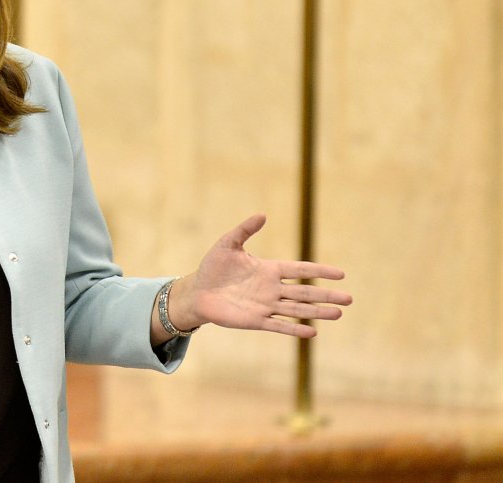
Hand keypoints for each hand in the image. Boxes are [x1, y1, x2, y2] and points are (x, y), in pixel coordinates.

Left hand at [170, 214, 352, 337]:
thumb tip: (262, 215)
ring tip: (338, 314)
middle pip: (305, 292)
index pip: (301, 270)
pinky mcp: (256, 320)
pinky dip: (295, 329)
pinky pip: (279, 325)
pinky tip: (312, 332)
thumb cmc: (213, 267)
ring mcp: (266, 305)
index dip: (320, 271)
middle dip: (327, 295)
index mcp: (269, 269)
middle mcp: (272, 289)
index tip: (341, 274)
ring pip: (297, 310)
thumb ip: (245, 230)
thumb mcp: (228, 244)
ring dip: (317, 312)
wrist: (197, 291)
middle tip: (350, 299)